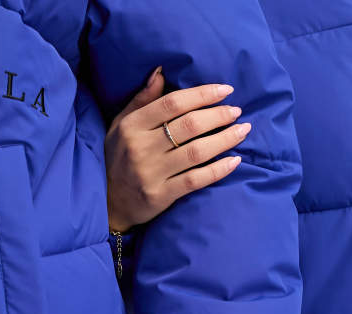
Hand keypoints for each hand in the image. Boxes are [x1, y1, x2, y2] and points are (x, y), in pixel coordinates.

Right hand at [105, 66, 249, 232]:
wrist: (109, 204)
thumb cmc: (118, 158)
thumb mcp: (121, 126)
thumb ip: (141, 100)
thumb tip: (161, 71)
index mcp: (132, 126)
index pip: (173, 103)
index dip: (203, 94)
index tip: (225, 90)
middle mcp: (141, 148)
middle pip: (189, 126)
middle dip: (219, 115)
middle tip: (236, 111)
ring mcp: (151, 173)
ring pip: (196, 152)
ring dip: (225, 139)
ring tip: (243, 130)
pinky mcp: (161, 195)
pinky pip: (195, 180)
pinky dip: (218, 170)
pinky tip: (235, 161)